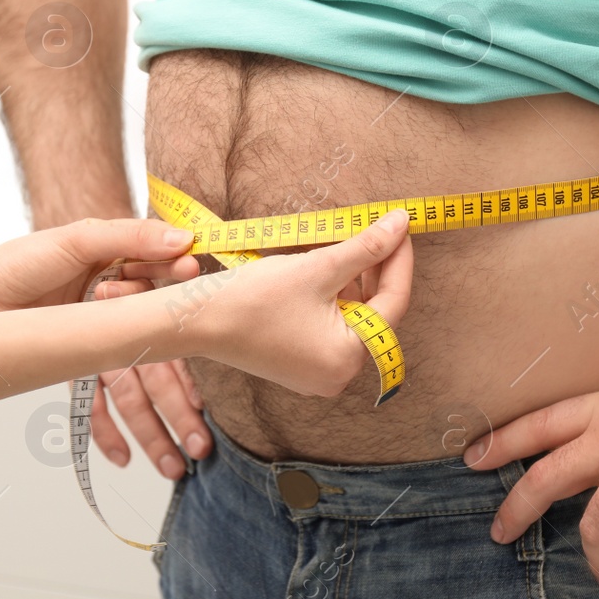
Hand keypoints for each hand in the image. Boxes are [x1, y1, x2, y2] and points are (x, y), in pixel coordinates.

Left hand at [0, 217, 205, 479]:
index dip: (190, 329)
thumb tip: (184, 241)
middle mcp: (122, 316)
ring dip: (155, 430)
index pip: (173, 309)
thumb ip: (132, 236)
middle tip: (201, 440)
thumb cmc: (21, 261)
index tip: (209, 346)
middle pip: (162, 367)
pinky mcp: (75, 369)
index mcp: (132, 279)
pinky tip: (122, 458)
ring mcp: (100, 346)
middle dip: (182, 406)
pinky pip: (97, 407)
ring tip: (174, 463)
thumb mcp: (79, 238)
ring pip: (135, 394)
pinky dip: (109, 433)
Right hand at [194, 210, 414, 396]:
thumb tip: (402, 223)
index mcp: (348, 358)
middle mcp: (338, 375)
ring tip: (348, 244)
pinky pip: (331, 327)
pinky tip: (328, 269)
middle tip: (379, 230)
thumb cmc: (253, 298)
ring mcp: (318, 373)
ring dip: (354, 282)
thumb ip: (365, 247)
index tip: (401, 227)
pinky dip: (334, 298)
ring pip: (352, 318)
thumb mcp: (317, 267)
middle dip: (376, 270)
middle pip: (374, 313)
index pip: (393, 303)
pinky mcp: (301, 364)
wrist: (197, 320)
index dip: (399, 260)